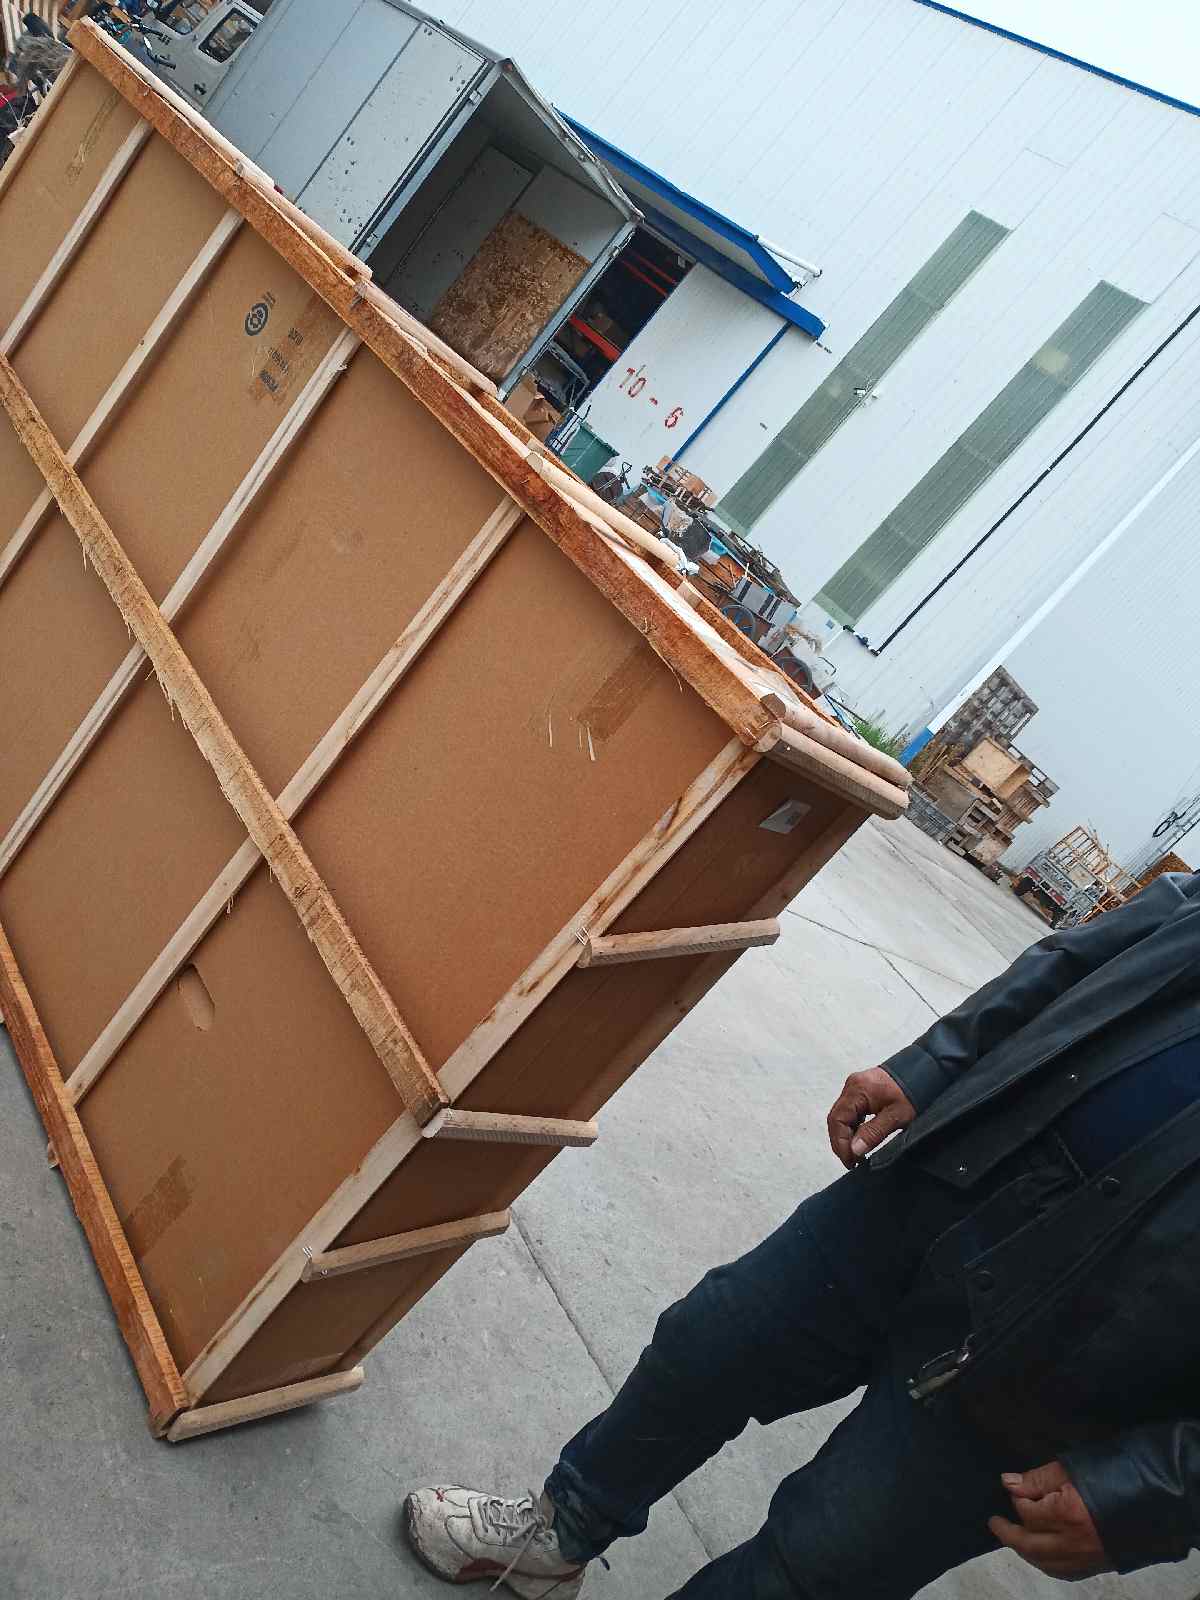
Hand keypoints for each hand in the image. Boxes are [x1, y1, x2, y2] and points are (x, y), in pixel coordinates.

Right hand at [826, 1067, 914, 1167]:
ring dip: (845, 1136)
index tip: (850, 1162)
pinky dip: (851, 1128)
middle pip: (835, 1118)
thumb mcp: (897, 1116)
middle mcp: (851, 1086)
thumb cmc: (913, 1092)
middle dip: (840, 1143)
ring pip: (840, 1116)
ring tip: (856, 1155)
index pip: (838, 1120)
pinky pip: (848, 1111)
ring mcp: (854, 1087)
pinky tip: (859, 1140)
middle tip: (851, 1163)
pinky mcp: (859, 1090)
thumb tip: (854, 1150)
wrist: (923, 1071)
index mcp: (858, 1090)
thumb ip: (873, 1132)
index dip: (841, 1143)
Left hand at [989, 1461, 1110, 1579]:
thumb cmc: (1113, 1476)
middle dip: (1008, 1534)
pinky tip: (1041, 1554)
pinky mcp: (1097, 1565)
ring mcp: (1086, 1557)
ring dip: (1025, 1551)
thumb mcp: (1070, 1468)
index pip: (1028, 1512)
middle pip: (1029, 1545)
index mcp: (1067, 1514)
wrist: (1154, 1499)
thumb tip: (1009, 1483)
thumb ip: (1037, 1479)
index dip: (1018, 1499)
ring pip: (1044, 1562)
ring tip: (1013, 1537)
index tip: (1015, 1488)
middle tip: (995, 1523)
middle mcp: (1074, 1542)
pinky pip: (1064, 1571)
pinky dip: (1046, 1563)